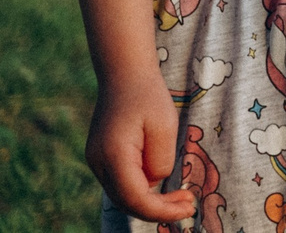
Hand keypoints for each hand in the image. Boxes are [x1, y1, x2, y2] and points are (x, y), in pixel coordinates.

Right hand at [86, 72, 196, 224]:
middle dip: (159, 209)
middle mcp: (98, 163)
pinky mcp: (101, 157)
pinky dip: (142, 189)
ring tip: (182, 196)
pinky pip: (122, 182)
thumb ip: (161, 160)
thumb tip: (155, 182)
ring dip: (151, 200)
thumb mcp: (165, 126)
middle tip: (189, 204)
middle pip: (127, 202)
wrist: (125, 74)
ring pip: (123, 195)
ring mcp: (96, 161)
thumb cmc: (148, 96)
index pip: (135, 198)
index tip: (188, 209)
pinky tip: (163, 185)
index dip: (162, 211)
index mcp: (113, 155)